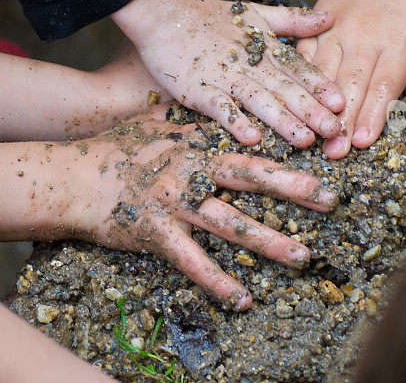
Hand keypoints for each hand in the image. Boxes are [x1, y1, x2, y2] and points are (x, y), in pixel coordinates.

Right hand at [74, 105, 337, 309]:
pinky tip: (244, 299)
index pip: (249, 146)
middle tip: (333, 199)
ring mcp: (175, 205)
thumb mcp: (153, 121)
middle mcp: (191, 172)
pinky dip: (219, 283)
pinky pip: (193, 262)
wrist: (72, 176)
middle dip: (295, 190)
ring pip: (230, 225)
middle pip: (251, 180)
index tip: (320, 152)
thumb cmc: (114, 148)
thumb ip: (190, 117)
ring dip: (269, 242)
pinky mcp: (157, 235)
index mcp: (195, 145)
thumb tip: (216, 106)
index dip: (286, 149)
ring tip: (303, 255)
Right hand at [112, 0, 344, 147]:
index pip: (297, 68)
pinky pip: (219, 107)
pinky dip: (235, 121)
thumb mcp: (256, 13)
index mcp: (264, 48)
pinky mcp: (198, 89)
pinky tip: (252, 138)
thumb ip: (293, 19)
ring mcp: (222, 77)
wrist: (162, 11)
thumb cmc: (209, 15)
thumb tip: (331, 17)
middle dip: (310, 110)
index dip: (319, 85)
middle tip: (334, 130)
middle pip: (284, 88)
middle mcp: (248, 64)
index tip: (341, 102)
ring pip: (257, 100)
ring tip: (303, 139)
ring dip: (281, 120)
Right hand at [298, 0, 405, 157]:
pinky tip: (293, 104)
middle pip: (351, 85)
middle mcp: (365, 36)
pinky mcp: (315, 28)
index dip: (373, 114)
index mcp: (400, 39)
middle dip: (343, 121)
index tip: (363, 142)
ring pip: (323, 75)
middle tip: (335, 153)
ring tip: (312, 136)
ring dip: (317, 108)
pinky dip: (299, 82)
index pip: (385, 83)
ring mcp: (336, 31)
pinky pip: (303, 57)